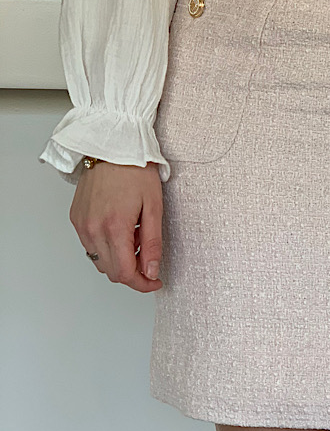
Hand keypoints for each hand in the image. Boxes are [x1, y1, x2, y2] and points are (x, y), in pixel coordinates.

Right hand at [69, 160, 163, 292]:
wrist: (112, 146)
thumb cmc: (136, 171)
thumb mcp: (154, 208)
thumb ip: (152, 243)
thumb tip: (151, 271)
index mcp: (114, 227)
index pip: (124, 273)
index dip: (142, 284)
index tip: (154, 281)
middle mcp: (92, 229)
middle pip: (110, 272)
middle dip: (132, 273)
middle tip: (149, 260)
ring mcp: (81, 224)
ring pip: (99, 261)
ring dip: (119, 260)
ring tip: (135, 238)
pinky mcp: (76, 218)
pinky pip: (90, 246)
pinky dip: (106, 248)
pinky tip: (120, 232)